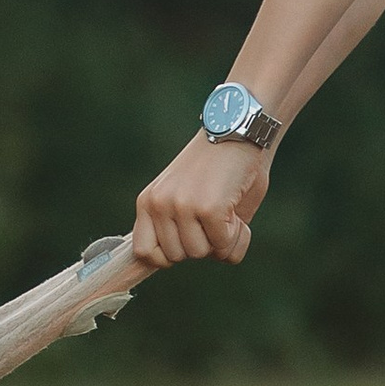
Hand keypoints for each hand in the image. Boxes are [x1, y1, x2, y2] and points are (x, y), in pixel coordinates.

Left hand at [130, 131, 273, 269]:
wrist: (237, 127)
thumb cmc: (219, 165)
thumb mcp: (184, 195)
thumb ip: (179, 228)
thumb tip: (189, 256)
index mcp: (148, 201)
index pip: (145, 253)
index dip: (172, 255)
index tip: (192, 239)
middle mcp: (159, 204)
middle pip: (179, 257)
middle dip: (204, 244)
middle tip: (217, 218)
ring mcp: (182, 206)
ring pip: (202, 254)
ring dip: (223, 240)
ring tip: (228, 211)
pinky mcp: (209, 208)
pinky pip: (224, 246)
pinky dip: (239, 236)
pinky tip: (237, 210)